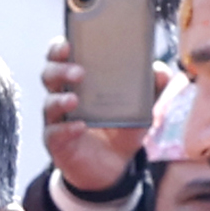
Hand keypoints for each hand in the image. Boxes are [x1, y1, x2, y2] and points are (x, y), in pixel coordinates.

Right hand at [40, 46, 164, 198]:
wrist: (113, 168)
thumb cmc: (120, 129)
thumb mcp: (140, 109)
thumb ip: (150, 89)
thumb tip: (160, 70)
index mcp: (78, 80)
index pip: (61, 56)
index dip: (60, 47)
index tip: (69, 42)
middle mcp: (62, 95)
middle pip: (49, 74)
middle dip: (61, 69)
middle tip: (80, 72)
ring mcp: (57, 120)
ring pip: (49, 103)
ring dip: (60, 99)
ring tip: (75, 100)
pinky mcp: (57, 142)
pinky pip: (55, 133)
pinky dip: (66, 129)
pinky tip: (80, 126)